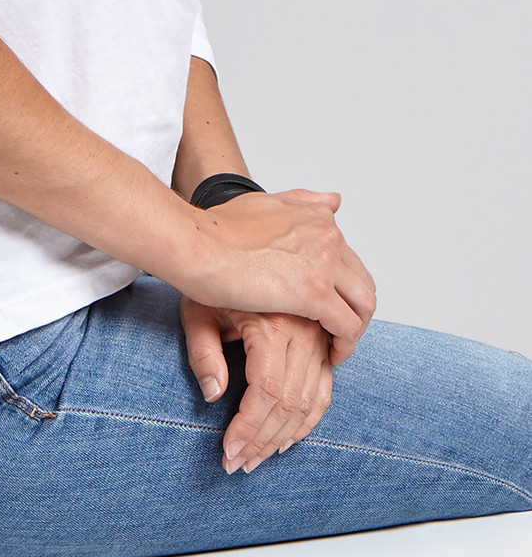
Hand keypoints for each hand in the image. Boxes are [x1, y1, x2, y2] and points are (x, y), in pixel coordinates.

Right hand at [175, 189, 375, 364]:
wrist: (194, 244)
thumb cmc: (214, 229)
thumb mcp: (263, 203)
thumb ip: (300, 202)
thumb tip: (335, 200)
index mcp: (315, 217)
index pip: (348, 257)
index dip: (341, 285)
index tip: (327, 304)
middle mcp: (327, 235)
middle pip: (361, 282)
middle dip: (352, 309)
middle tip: (333, 331)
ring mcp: (324, 262)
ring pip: (362, 305)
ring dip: (354, 329)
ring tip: (334, 347)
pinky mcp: (314, 292)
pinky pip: (347, 326)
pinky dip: (345, 345)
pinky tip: (328, 355)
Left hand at [180, 294, 333, 472]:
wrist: (227, 248)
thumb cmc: (207, 280)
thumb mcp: (195, 312)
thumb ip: (203, 353)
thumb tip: (215, 395)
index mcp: (272, 323)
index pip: (267, 392)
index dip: (249, 427)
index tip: (228, 451)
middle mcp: (303, 330)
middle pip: (290, 402)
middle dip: (263, 440)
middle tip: (238, 463)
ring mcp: (316, 335)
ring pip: (310, 401)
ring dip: (284, 437)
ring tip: (256, 458)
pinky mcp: (320, 341)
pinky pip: (325, 389)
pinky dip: (309, 419)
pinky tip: (287, 439)